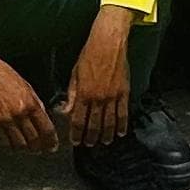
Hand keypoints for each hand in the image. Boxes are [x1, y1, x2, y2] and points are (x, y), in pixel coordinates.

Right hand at [0, 49, 56, 152]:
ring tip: (28, 148)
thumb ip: (37, 105)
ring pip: (20, 145)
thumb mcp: (28, 88)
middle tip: (41, 149)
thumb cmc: (5, 76)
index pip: (46, 130)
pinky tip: (14, 143)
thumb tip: (43, 120)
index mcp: (31, 104)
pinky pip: (5, 143)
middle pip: (35, 141)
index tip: (52, 146)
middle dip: (40, 148)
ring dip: (26, 149)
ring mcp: (6, 120)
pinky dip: (11, 146)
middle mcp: (20, 114)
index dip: (51, 142)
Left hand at [57, 7, 133, 147]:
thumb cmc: (88, 56)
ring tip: (104, 142)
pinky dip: (122, 125)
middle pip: (94, 125)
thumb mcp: (74, 74)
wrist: (108, 43)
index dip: (76, 133)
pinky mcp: (124, 93)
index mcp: (83, 93)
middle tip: (89, 145)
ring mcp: (113, 97)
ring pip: (110, 122)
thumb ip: (71, 95)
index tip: (76, 141)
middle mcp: (98, 98)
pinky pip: (124, 113)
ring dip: (107, 135)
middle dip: (91, 137)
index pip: (78, 120)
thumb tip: (66, 111)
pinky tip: (120, 133)